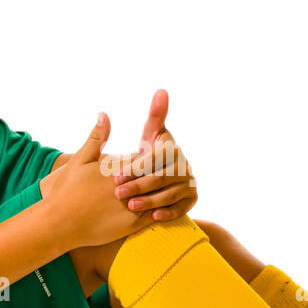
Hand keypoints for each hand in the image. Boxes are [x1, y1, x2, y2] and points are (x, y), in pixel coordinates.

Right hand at [44, 113, 165, 248]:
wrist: (59, 223)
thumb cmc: (67, 190)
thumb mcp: (81, 160)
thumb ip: (97, 138)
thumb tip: (104, 114)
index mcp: (118, 167)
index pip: (147, 156)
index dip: (153, 155)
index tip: (157, 153)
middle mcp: (129, 185)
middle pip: (157, 173)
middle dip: (162, 171)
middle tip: (168, 171)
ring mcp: (132, 205)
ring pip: (159, 194)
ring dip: (164, 191)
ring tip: (167, 189)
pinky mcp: (132, 224)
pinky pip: (155, 214)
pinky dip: (161, 210)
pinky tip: (161, 207)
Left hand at [110, 89, 197, 221]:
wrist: (162, 178)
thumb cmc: (151, 154)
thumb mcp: (153, 134)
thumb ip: (156, 115)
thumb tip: (161, 90)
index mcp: (174, 149)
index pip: (155, 158)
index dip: (135, 167)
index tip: (116, 175)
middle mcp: (185, 166)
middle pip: (160, 178)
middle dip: (138, 186)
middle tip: (118, 194)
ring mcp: (189, 183)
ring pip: (168, 194)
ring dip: (150, 201)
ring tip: (131, 206)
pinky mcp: (191, 200)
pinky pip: (180, 208)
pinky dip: (168, 212)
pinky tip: (153, 216)